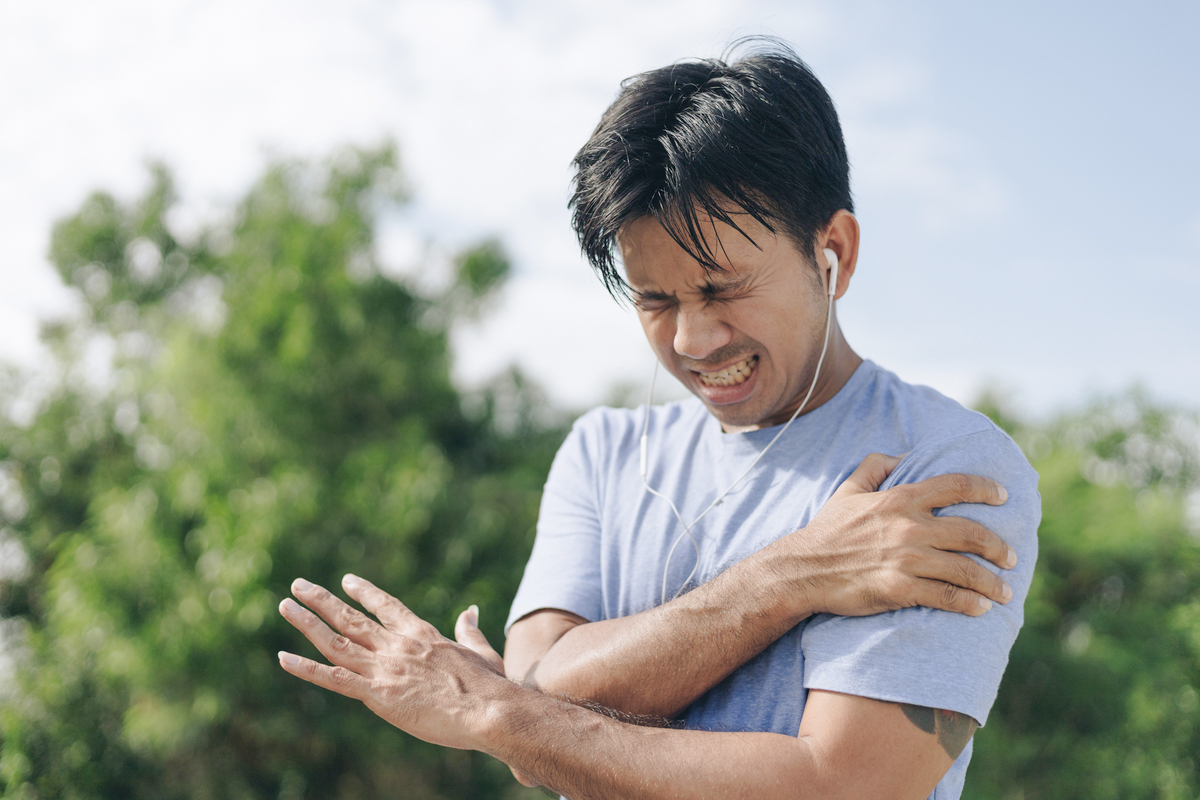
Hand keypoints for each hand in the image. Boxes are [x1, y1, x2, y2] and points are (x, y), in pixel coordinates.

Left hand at [277, 575, 507, 750]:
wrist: (487, 709)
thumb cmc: (490, 686)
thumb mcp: (481, 651)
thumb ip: (468, 630)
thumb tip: (470, 610)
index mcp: (421, 634)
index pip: (386, 606)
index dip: (365, 592)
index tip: (347, 580)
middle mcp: (397, 645)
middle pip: (352, 617)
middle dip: (322, 600)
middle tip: (298, 585)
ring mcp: (385, 668)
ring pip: (336, 641)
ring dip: (307, 623)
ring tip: (286, 606)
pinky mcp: (377, 694)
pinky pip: (333, 679)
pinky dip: (307, 669)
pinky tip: (284, 658)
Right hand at [792, 453, 1016, 617]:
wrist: (805, 569)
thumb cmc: (828, 530)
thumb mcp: (849, 489)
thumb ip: (876, 466)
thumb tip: (905, 455)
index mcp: (900, 499)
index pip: (955, 486)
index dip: (985, 488)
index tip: (1004, 495)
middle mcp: (909, 527)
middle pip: (971, 532)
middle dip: (999, 547)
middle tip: (1011, 558)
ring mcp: (907, 560)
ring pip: (965, 570)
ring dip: (992, 583)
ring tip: (1004, 592)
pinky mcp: (901, 589)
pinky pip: (947, 597)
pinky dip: (969, 604)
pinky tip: (980, 609)